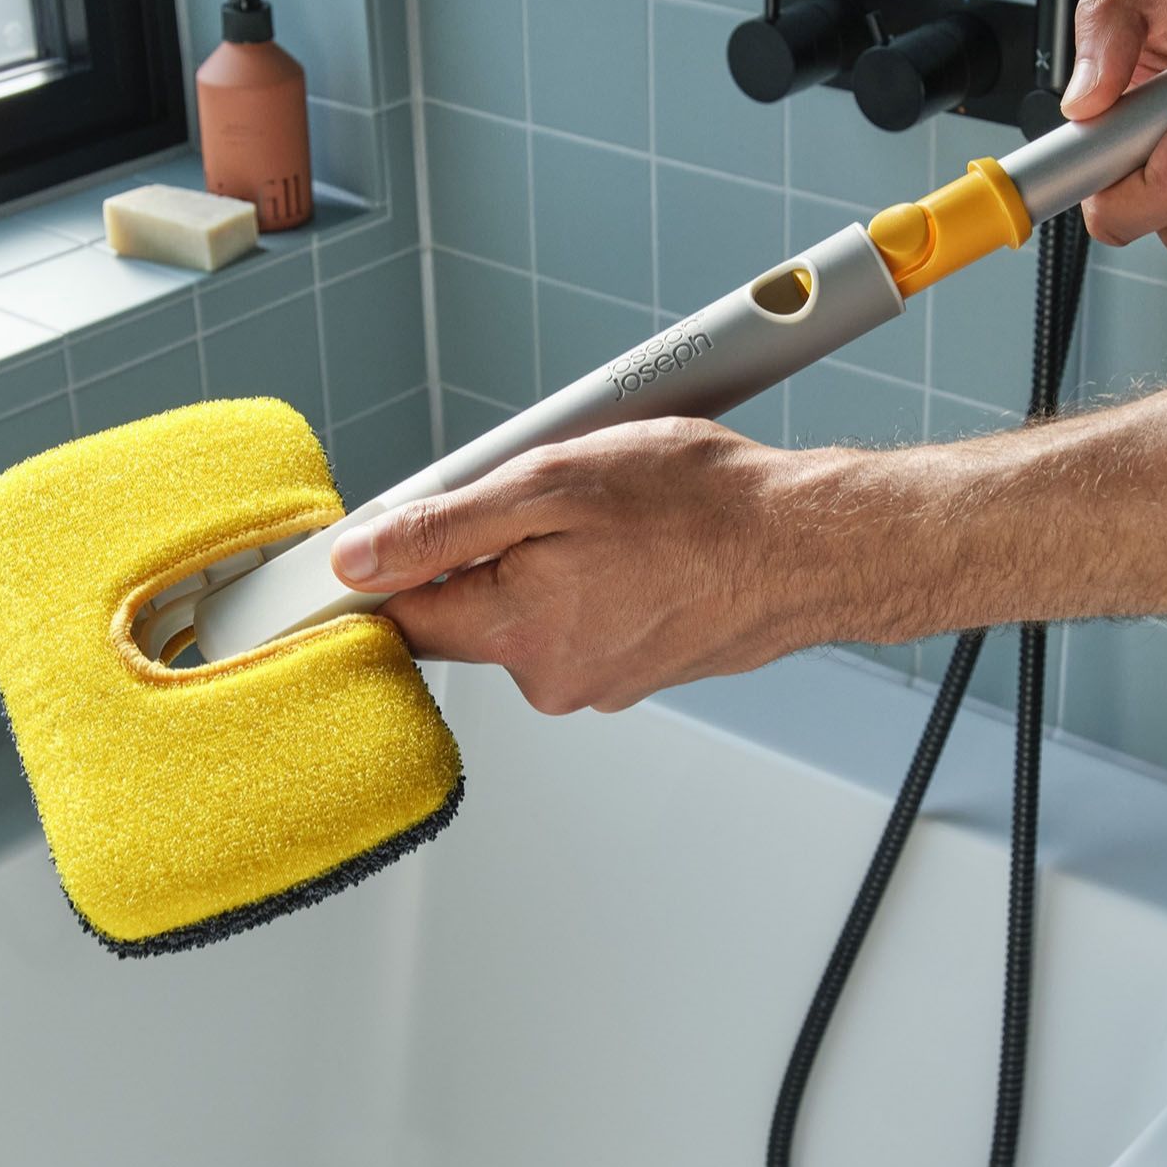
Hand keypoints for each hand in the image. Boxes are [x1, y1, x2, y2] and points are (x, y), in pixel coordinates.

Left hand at [329, 418, 834, 713]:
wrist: (808, 546)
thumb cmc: (700, 507)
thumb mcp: (552, 484)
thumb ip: (444, 529)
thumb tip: (359, 560)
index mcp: (518, 631)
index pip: (402, 618)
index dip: (389, 569)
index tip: (397, 534)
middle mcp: (554, 677)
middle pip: (474, 612)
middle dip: (496, 551)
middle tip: (551, 495)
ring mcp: (603, 682)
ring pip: (538, 614)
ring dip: (555, 563)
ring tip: (616, 517)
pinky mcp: (641, 673)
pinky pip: (590, 622)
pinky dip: (601, 583)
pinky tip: (645, 546)